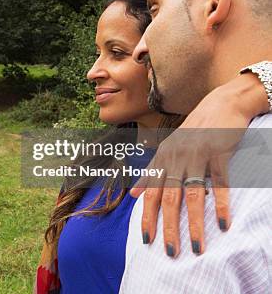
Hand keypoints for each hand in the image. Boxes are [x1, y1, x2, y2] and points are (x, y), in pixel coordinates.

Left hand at [131, 73, 268, 256]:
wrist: (220, 105)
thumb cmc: (194, 131)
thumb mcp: (168, 149)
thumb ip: (151, 173)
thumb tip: (133, 196)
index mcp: (162, 159)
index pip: (152, 193)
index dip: (148, 217)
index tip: (147, 240)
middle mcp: (176, 158)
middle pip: (169, 198)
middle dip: (168, 226)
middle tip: (169, 251)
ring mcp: (197, 156)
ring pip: (193, 195)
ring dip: (195, 224)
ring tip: (196, 246)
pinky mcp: (218, 153)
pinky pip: (220, 183)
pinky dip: (222, 204)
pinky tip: (224, 224)